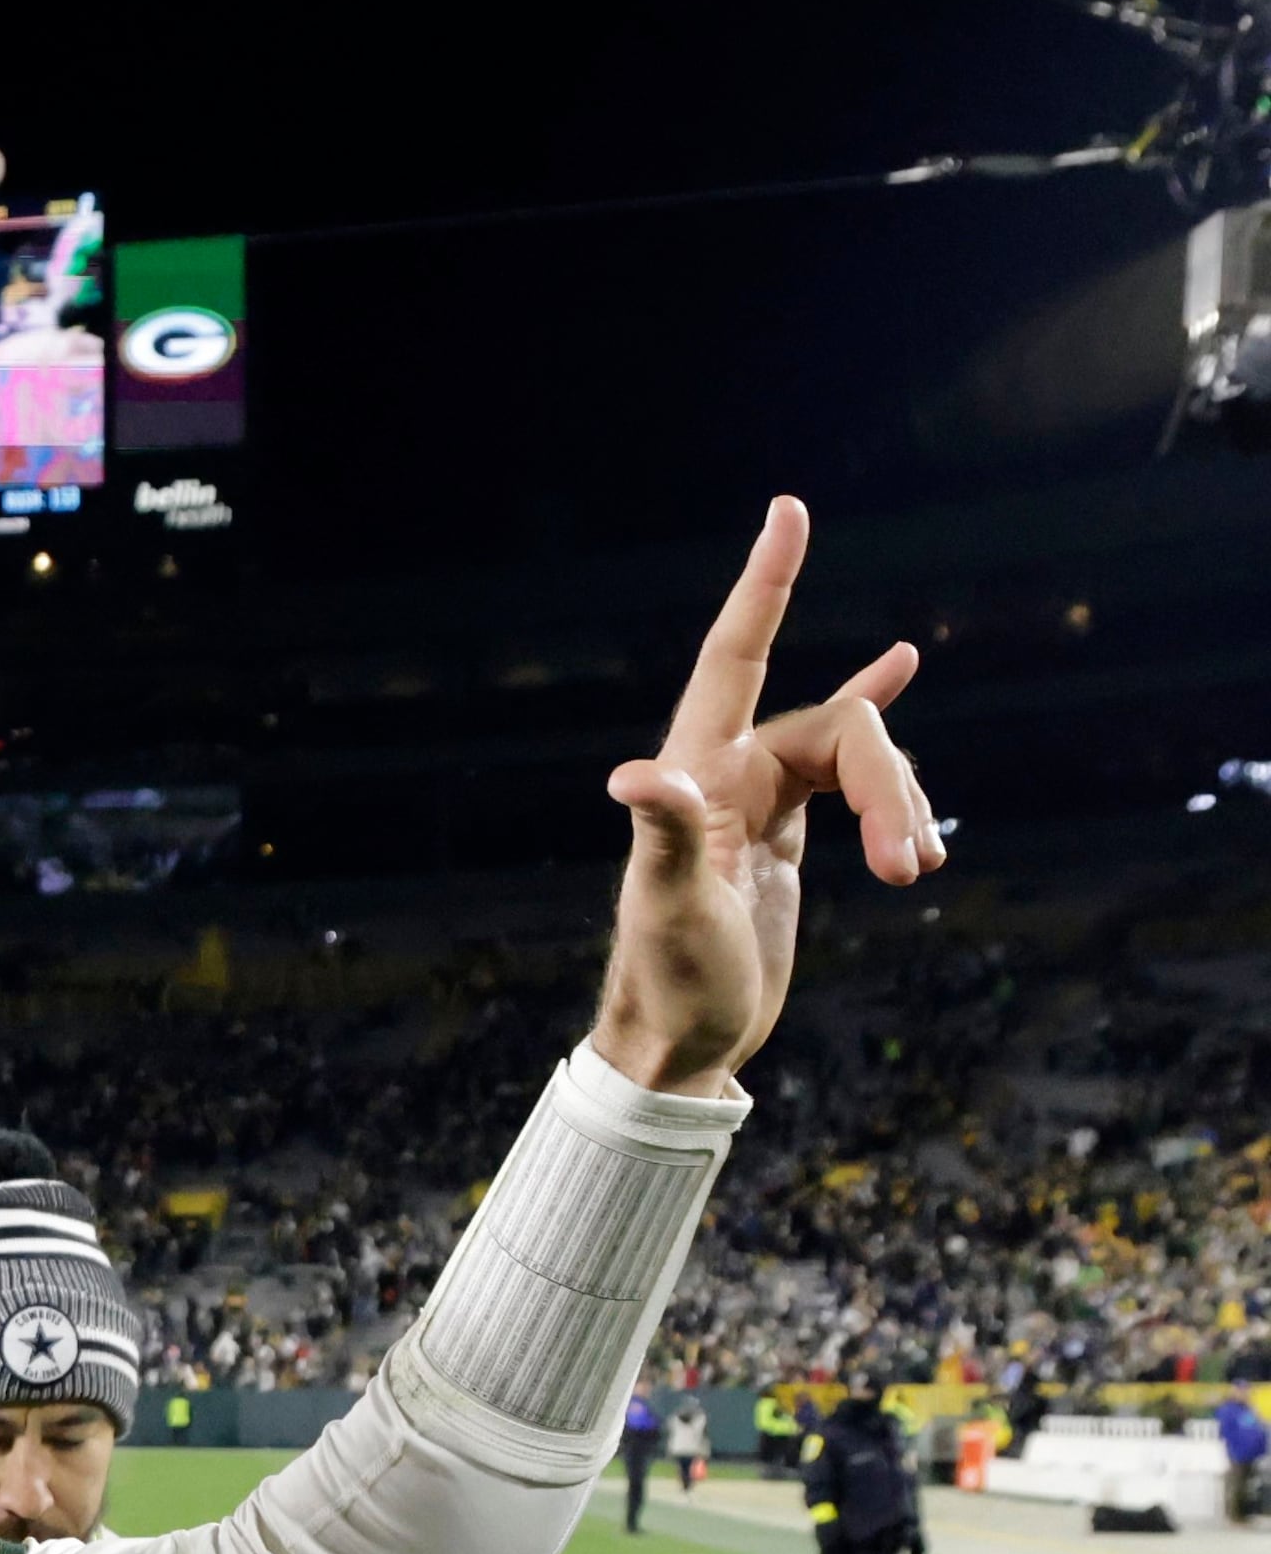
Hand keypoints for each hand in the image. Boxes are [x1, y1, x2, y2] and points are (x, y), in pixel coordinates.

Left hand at [594, 497, 940, 1094]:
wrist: (680, 1044)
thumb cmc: (670, 980)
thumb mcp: (671, 907)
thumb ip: (664, 835)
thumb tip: (633, 776)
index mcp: (697, 773)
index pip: (734, 655)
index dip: (764, 584)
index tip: (790, 509)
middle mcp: (726, 775)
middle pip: (840, 729)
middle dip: (891, 785)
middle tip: (913, 868)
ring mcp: (760, 803)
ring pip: (861, 762)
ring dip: (903, 805)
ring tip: (920, 871)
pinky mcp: (788, 837)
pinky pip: (847, 774)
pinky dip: (886, 756)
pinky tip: (902, 672)